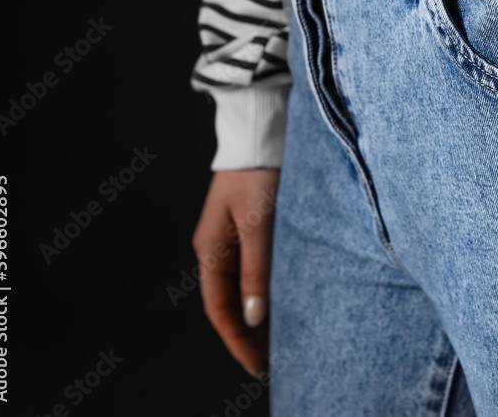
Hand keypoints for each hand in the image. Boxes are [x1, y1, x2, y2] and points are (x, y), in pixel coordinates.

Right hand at [192, 168, 279, 376]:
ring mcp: (235, 240)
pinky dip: (269, 292)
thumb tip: (254, 315)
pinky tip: (286, 304)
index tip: (256, 366)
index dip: (237, 340)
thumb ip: (257, 270)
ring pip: (245, 289)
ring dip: (260, 316)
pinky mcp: (253, 230)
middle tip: (273, 362)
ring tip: (282, 341)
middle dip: (249, 335)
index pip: (219, 308)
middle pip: (231, 303)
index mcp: (211, 249)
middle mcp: (219, 249)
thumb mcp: (259, 224)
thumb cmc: (258, 173)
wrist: (262, 132)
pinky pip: (258, 272)